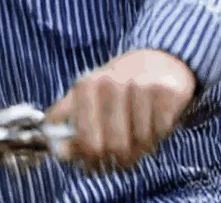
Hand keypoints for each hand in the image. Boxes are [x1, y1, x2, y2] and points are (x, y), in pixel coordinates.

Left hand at [48, 49, 196, 171]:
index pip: (86, 142)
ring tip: (140, 130)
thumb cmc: (117, 87)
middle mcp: (110, 83)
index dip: (93, 159)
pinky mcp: (166, 90)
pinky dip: (161, 132)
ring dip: (143, 145)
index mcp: (85, 86)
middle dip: (121, 157)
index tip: (98, 159)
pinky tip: (156, 119)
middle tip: (123, 153)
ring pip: (141, 141)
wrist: (158, 60)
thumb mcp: (86, 97)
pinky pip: (162, 131)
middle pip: (115, 146)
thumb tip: (55, 149)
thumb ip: (66, 122)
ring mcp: (139, 85)